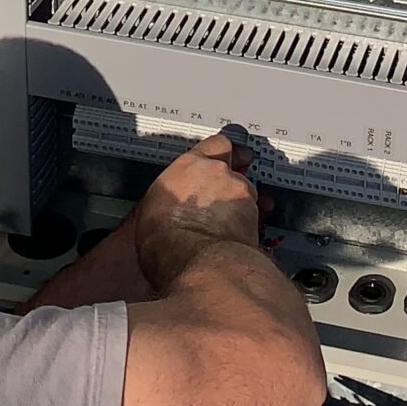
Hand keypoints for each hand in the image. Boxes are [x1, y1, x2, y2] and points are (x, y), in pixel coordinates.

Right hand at [133, 133, 260, 292]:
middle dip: (229, 181)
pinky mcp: (255, 214)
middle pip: (234, 167)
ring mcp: (240, 192)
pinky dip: (249, 223)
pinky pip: (257, 215)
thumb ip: (164, 200)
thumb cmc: (164, 239)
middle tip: (220, 196)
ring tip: (226, 224)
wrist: (193, 260)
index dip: (219, 153)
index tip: (220, 157)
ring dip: (240, 204)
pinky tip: (237, 237)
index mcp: (189, 165)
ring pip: (247, 191)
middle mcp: (218, 172)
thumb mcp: (148, 212)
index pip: (214, 145)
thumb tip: (160, 210)